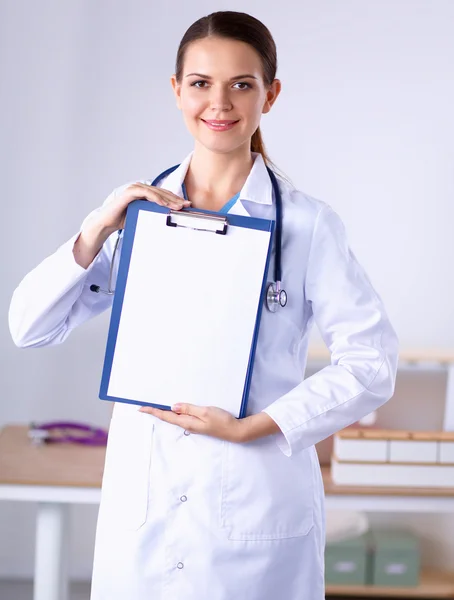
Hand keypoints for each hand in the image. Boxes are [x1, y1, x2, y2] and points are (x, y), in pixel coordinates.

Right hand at [74, 183, 189, 268]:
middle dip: (175, 199)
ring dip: (167, 199)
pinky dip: (155, 197)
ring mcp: (135, 189)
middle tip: (186, 205)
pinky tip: (163, 203)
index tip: (187, 206)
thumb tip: (170, 218)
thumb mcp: (143, 216)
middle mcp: (141, 188)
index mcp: (145, 193)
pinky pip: (145, 193)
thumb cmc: (124, 220)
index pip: (164, 195)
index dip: (175, 199)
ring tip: (177, 206)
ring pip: (156, 192)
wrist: (107, 223)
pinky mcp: (129, 192)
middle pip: (162, 192)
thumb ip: (154, 213)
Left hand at [138, 403, 243, 441]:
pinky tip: (175, 409)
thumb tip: (173, 407)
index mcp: (187, 422)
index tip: (142, 408)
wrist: (235, 431)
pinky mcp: (198, 424)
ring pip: (175, 418)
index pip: (166, 416)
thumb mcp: (205, 412)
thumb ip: (189, 409)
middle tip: (145, 406)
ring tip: (155, 406)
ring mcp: (193, 425)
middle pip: (168, 418)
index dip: (153, 411)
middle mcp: (188, 425)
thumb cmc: (222, 421)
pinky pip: (183, 418)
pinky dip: (175, 413)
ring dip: (165, 412)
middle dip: (156, 412)